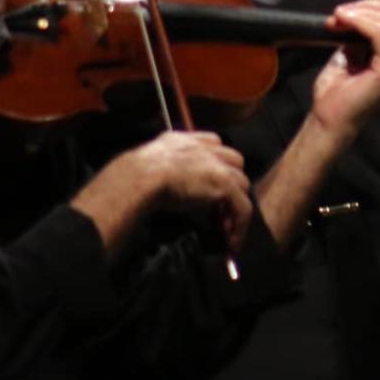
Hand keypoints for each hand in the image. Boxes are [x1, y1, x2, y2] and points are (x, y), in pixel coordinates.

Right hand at [74, 130, 253, 252]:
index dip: (217, 164)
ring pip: (242, 184)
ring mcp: (217, 165)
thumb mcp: (152, 163)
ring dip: (236, 203)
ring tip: (227, 225)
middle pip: (234, 161)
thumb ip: (164, 168)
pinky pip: (242, 206)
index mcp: (186, 140)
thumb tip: (165, 190)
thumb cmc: (136, 173)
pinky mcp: (224, 184)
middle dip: (232, 181)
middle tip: (222, 205)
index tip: (212, 184)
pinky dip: (240, 224)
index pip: (214, 143)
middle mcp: (205, 148)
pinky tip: (232, 239)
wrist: (141, 176)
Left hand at [308, 0, 379, 139]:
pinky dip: (361, 22)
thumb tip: (356, 13)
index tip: (343, 12)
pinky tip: (343, 22)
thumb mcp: (349, 54)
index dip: (372, 7)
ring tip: (339, 17)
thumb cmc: (335, 92)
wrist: (329, 120)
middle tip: (340, 13)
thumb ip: (359, 36)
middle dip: (368, 6)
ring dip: (362, 12)